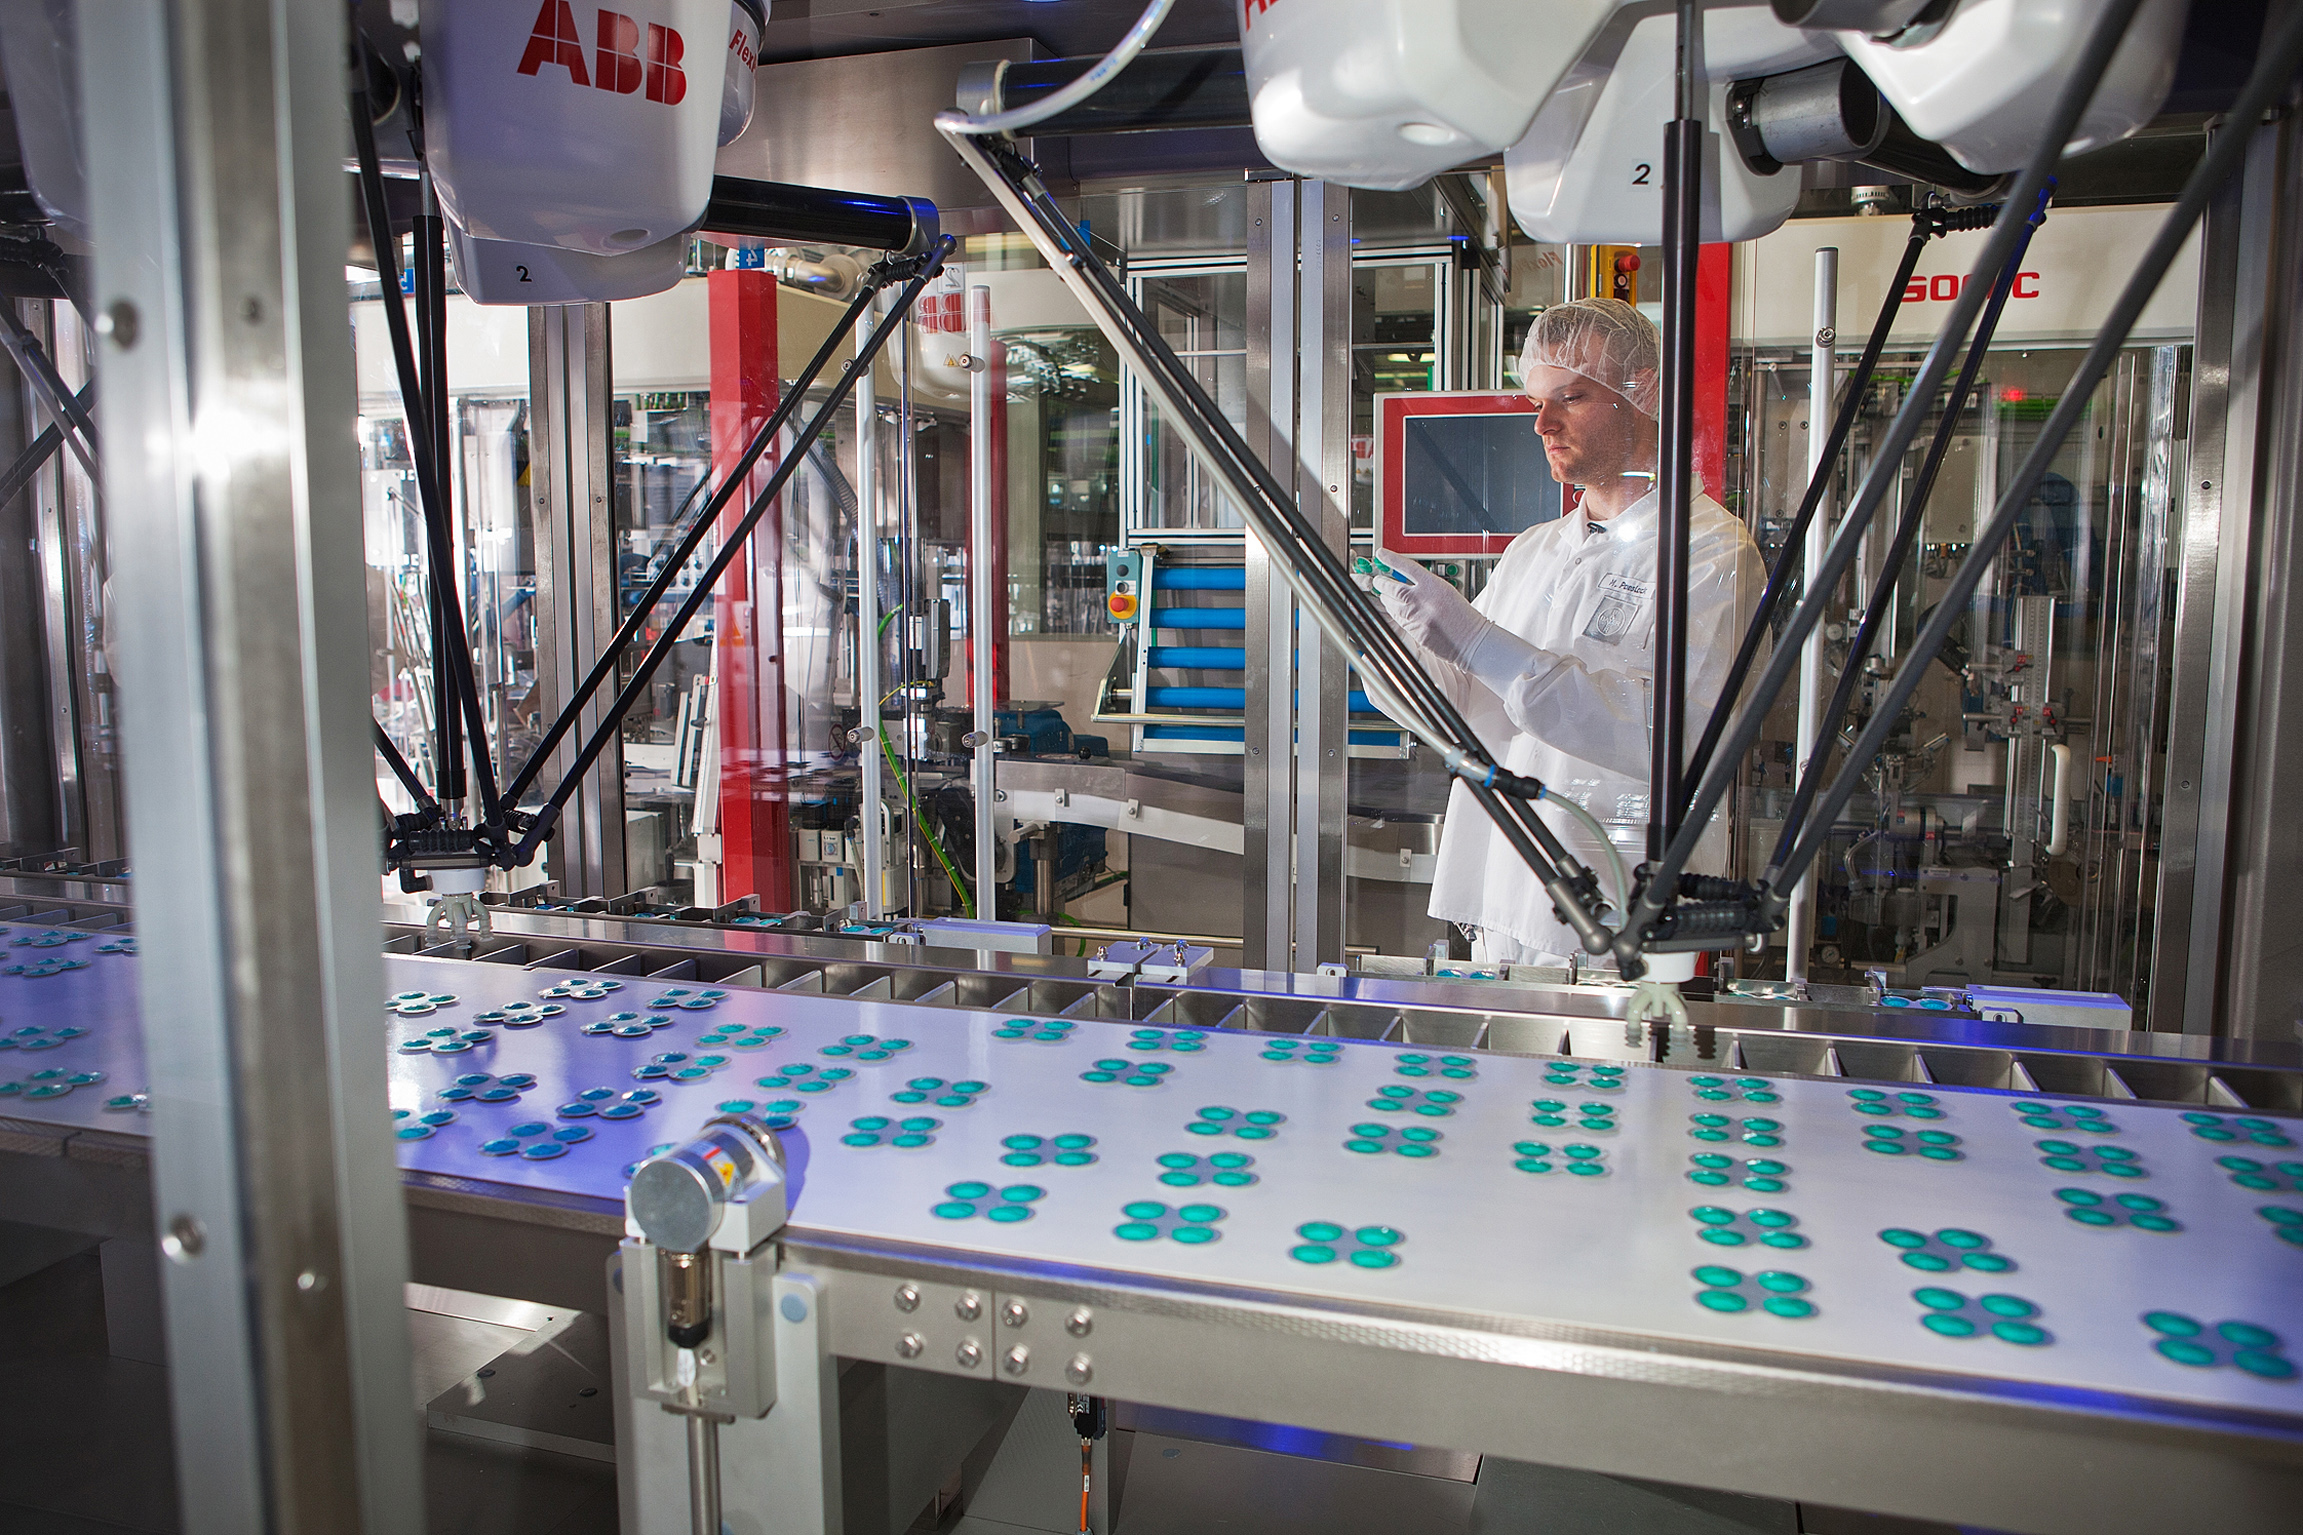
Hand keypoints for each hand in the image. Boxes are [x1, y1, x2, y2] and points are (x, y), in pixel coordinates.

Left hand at [1377, 554, 1486, 669]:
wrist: (1471, 639)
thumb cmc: (1463, 616)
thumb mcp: (1446, 591)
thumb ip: (1426, 585)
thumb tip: (1406, 581)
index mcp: (1434, 585)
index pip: (1407, 567)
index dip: (1391, 559)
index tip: (1381, 554)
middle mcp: (1422, 600)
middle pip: (1391, 587)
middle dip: (1381, 583)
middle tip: (1378, 580)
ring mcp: (1416, 617)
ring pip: (1390, 604)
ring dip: (1385, 599)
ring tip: (1385, 595)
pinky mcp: (1413, 631)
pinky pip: (1396, 620)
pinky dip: (1393, 613)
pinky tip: (1395, 610)